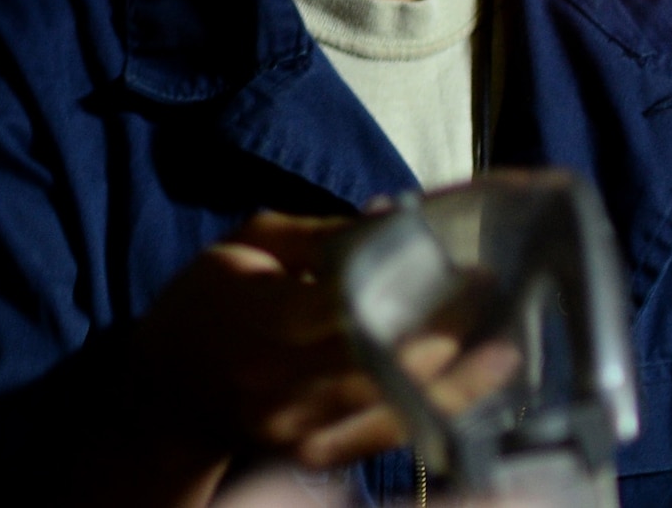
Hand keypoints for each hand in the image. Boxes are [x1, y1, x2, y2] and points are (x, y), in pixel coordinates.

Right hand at [133, 212, 525, 475]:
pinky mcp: (315, 455)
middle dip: (450, 326)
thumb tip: (396, 216)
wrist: (166, 392)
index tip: (467, 261)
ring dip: (459, 374)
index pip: (357, 303)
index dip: (417, 286)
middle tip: (495, 291)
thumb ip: (322, 234)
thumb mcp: (249, 242)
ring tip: (505, 341)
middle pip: (387, 358)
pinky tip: (476, 383)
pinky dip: (436, 410)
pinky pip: (388, 436)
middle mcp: (284, 383)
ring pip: (396, 404)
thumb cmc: (209, 299)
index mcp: (265, 318)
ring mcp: (302, 428)